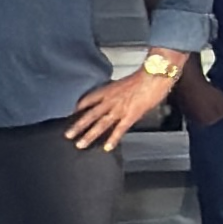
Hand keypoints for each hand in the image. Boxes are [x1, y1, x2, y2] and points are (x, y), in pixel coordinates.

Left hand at [62, 57, 179, 157]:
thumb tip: (116, 98)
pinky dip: (113, 139)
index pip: (88, 100)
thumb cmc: (143, 76)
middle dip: (78, 126)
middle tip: (68, 135)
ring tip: (80, 144)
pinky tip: (106, 147)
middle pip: (90, 115)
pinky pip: (119, 130)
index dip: (79, 108)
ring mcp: (119, 109)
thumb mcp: (124, 83)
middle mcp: (110, 100)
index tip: (71, 114)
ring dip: (89, 135)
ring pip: (100, 124)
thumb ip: (117, 92)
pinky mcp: (130, 116)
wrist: (154, 75)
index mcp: (107, 90)